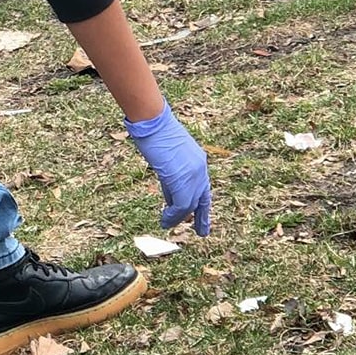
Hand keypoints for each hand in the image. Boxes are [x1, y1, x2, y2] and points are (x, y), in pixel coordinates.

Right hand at [126, 102, 210, 236]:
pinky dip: (173, 215)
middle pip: (201, 198)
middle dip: (201, 216)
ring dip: (179, 217)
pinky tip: (165, 220)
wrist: (153, 122)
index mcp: (197, 160)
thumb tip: (170, 195)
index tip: (199, 216)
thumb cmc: (154, 132)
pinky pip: (182, 204)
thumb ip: (171, 175)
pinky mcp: (182, 179)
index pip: (202, 187)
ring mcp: (193, 174)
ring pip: (191, 203)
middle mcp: (199, 168)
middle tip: (202, 232)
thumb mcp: (166, 156)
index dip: (201, 203)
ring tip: (168, 225)